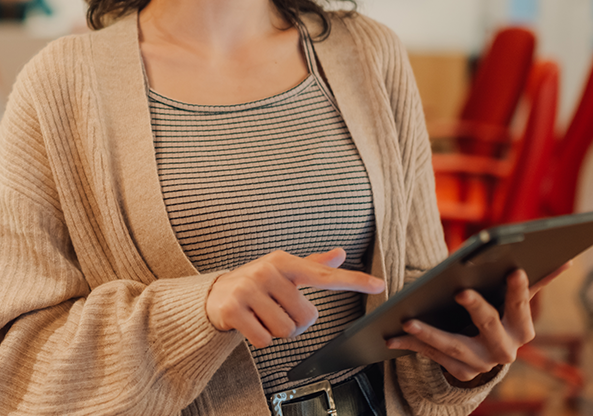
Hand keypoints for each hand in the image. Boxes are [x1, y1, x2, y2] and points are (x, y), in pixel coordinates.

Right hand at [206, 248, 384, 348]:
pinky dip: (259, 338)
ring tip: (262, 316)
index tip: (379, 285)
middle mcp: (267, 271)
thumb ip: (312, 264)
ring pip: (286, 330)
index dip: (354, 280)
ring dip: (276, 331)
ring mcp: (248, 289)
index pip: (324, 275)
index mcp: (283, 262)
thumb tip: (340, 253)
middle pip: (306, 317)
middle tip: (276, 311)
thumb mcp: (282, 270)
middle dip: (294, 322)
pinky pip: (264, 339)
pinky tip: (249, 323)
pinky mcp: (233, 310)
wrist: (213, 295)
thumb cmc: (255, 283)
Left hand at [385, 262, 572, 383]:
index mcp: (523, 330)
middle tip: (462, 291)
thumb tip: (566, 259)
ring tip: (408, 321)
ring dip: (430, 334)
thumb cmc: (500, 315)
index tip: (515, 270)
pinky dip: (412, 345)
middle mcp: (505, 351)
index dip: (519, 291)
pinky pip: (433, 356)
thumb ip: (535, 282)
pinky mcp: (460, 372)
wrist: (488, 354)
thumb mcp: (515, 302)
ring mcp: (482, 365)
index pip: (521, 307)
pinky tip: (393, 336)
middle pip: (489, 327)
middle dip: (477, 309)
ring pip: (454, 347)